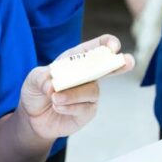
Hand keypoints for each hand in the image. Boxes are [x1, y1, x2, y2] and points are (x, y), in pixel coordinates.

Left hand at [19, 34, 133, 139]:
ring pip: (91, 90)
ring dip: (73, 94)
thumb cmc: (36, 91)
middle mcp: (87, 75)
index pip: (94, 48)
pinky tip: (57, 107)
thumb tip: (53, 86)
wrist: (33, 117)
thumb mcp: (33, 79)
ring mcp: (89, 93)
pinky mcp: (87, 111)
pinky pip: (84, 107)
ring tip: (54, 98)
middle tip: (128, 61)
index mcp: (75, 60)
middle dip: (119, 63)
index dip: (106, 44)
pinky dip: (68, 107)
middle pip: (108, 67)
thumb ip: (41, 78)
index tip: (113, 47)